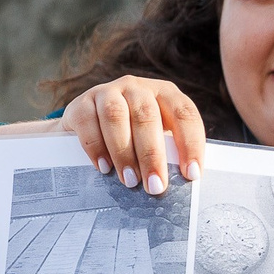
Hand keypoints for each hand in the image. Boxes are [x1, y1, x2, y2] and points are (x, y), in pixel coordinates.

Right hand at [61, 75, 206, 196]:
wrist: (87, 123)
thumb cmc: (129, 135)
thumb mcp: (151, 137)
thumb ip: (164, 152)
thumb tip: (173, 184)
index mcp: (164, 93)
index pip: (184, 114)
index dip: (190, 144)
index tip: (191, 174)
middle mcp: (137, 88)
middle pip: (147, 116)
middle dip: (152, 155)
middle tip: (155, 186)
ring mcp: (108, 92)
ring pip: (116, 116)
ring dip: (124, 152)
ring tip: (129, 181)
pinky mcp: (82, 103)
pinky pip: (88, 122)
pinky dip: (96, 147)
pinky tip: (103, 168)